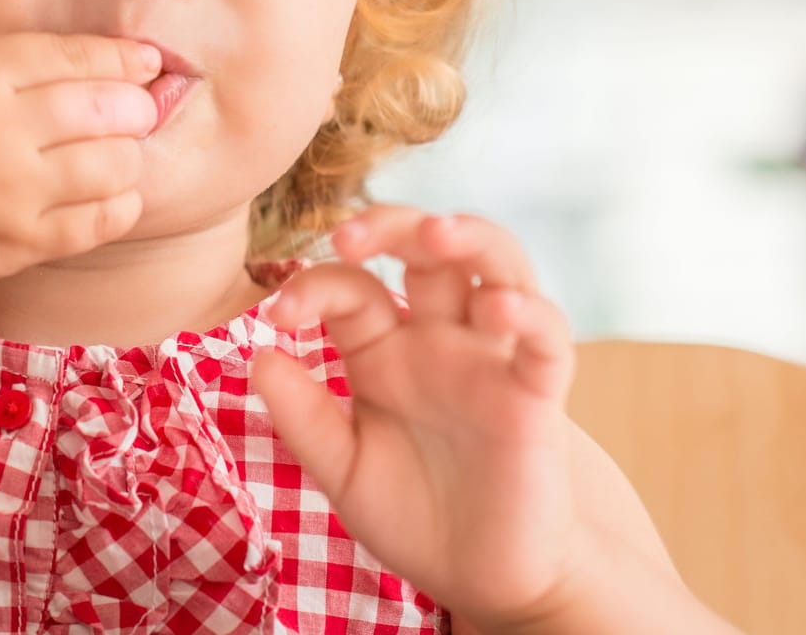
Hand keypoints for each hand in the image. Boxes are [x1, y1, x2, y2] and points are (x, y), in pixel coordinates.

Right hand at [0, 32, 162, 309]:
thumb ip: (2, 67)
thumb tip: (94, 64)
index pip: (74, 54)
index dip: (122, 57)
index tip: (146, 61)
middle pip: (109, 105)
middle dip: (137, 105)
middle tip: (137, 109)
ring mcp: (10, 191)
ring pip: (116, 164)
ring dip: (129, 156)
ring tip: (119, 154)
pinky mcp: (16, 244)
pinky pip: (100, 221)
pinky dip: (120, 204)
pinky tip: (114, 196)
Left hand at [248, 204, 581, 628]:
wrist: (484, 580)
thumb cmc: (415, 516)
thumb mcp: (344, 470)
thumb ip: (305, 418)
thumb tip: (258, 355)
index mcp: (386, 350)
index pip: (353, 288)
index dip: (314, 286)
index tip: (279, 315)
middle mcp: (441, 339)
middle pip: (428, 248)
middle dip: (392, 224)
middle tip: (348, 235)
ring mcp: (492, 358)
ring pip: (497, 265)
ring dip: (470, 237)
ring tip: (435, 232)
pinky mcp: (539, 392)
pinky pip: (547, 336)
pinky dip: (529, 313)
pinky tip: (498, 307)